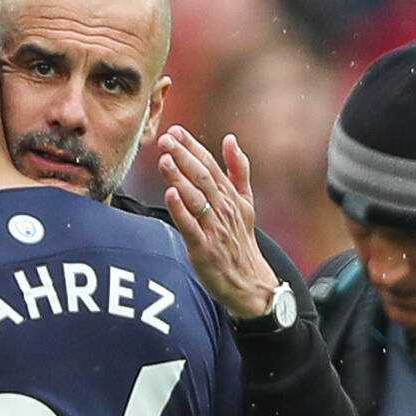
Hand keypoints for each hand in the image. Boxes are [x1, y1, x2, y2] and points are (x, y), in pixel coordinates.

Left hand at [156, 129, 279, 322]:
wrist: (250, 283)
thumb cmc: (242, 242)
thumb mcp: (246, 203)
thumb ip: (238, 170)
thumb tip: (230, 139)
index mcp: (231, 197)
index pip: (209, 166)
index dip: (192, 147)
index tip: (176, 131)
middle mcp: (223, 209)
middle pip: (201, 177)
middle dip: (183, 157)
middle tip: (165, 139)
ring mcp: (214, 229)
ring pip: (195, 198)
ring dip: (179, 178)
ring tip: (164, 159)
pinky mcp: (203, 250)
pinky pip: (190, 226)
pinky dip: (181, 209)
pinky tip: (170, 194)